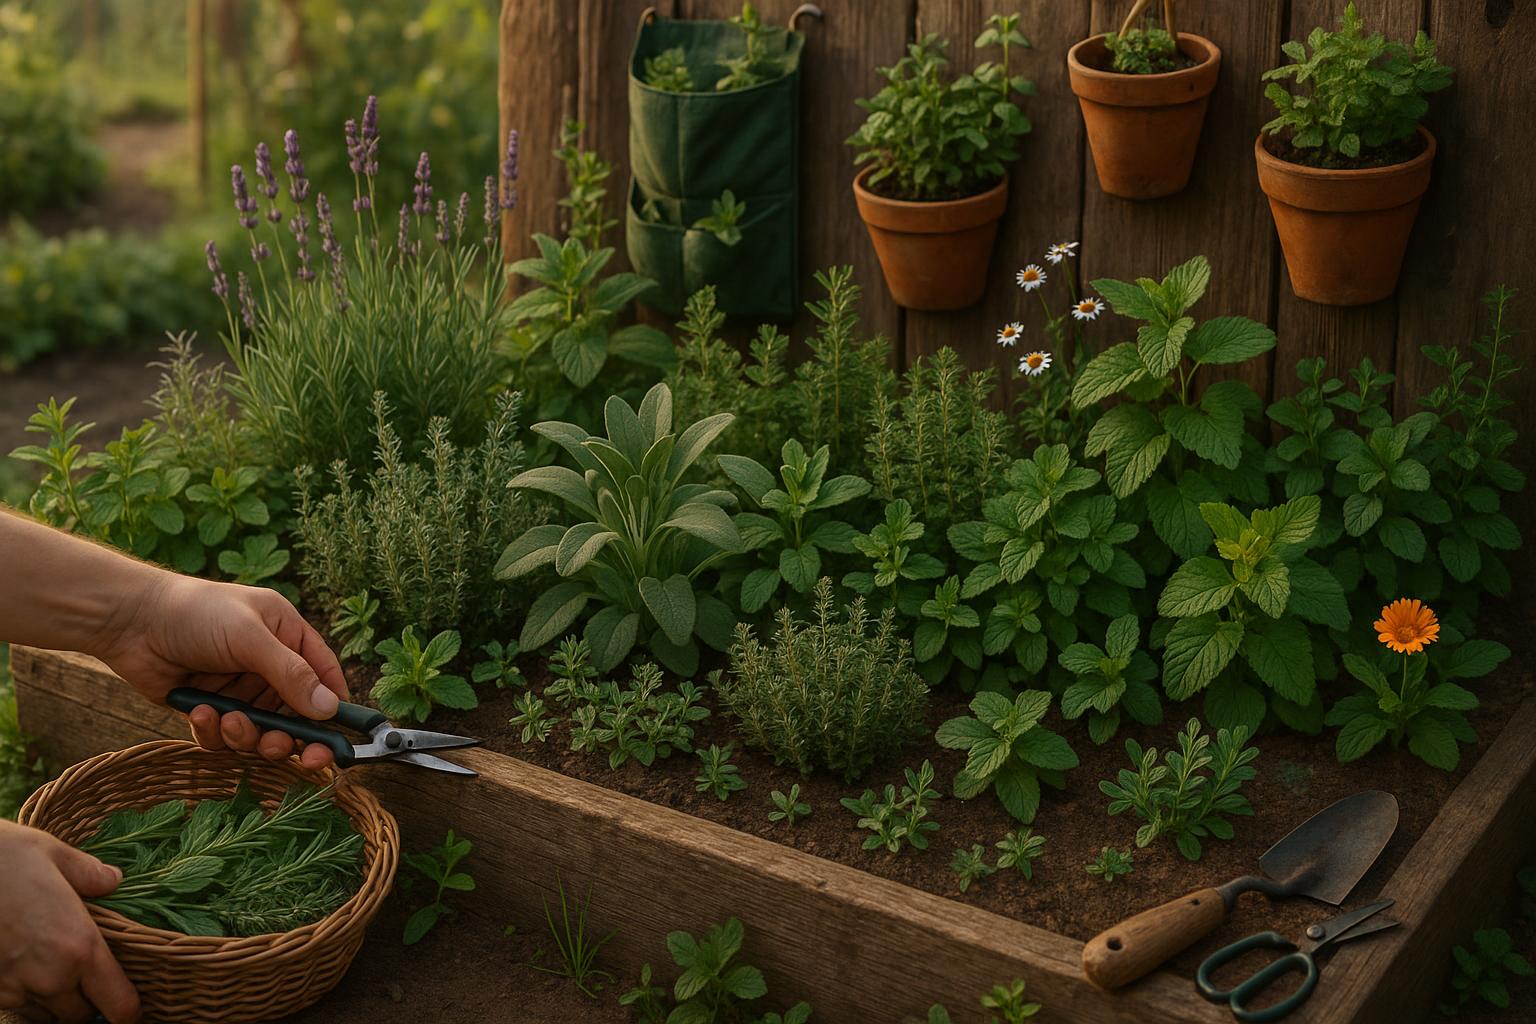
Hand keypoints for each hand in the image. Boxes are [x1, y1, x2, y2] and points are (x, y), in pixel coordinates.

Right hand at [0, 821, 139, 1022]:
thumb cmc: (2, 858)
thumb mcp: (54, 854)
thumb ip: (90, 874)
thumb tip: (113, 880)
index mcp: (80, 946)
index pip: (119, 1004)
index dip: (128, 1009)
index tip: (130, 1004)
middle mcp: (50, 977)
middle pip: (81, 1016)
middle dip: (88, 1002)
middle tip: (88, 977)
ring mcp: (14, 988)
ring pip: (47, 1016)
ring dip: (55, 1002)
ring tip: (53, 968)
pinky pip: (17, 1007)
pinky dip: (25, 997)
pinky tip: (24, 968)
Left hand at [95, 573, 349, 769]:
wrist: (130, 620)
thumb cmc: (196, 613)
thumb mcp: (250, 637)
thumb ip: (290, 673)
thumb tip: (329, 708)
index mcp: (286, 636)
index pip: (323, 675)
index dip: (334, 706)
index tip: (339, 740)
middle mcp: (267, 665)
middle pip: (295, 713)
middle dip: (290, 735)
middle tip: (287, 751)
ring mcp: (237, 688)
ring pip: (259, 730)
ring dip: (247, 734)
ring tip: (229, 721)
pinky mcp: (208, 707)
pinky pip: (222, 736)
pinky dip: (214, 732)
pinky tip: (201, 713)